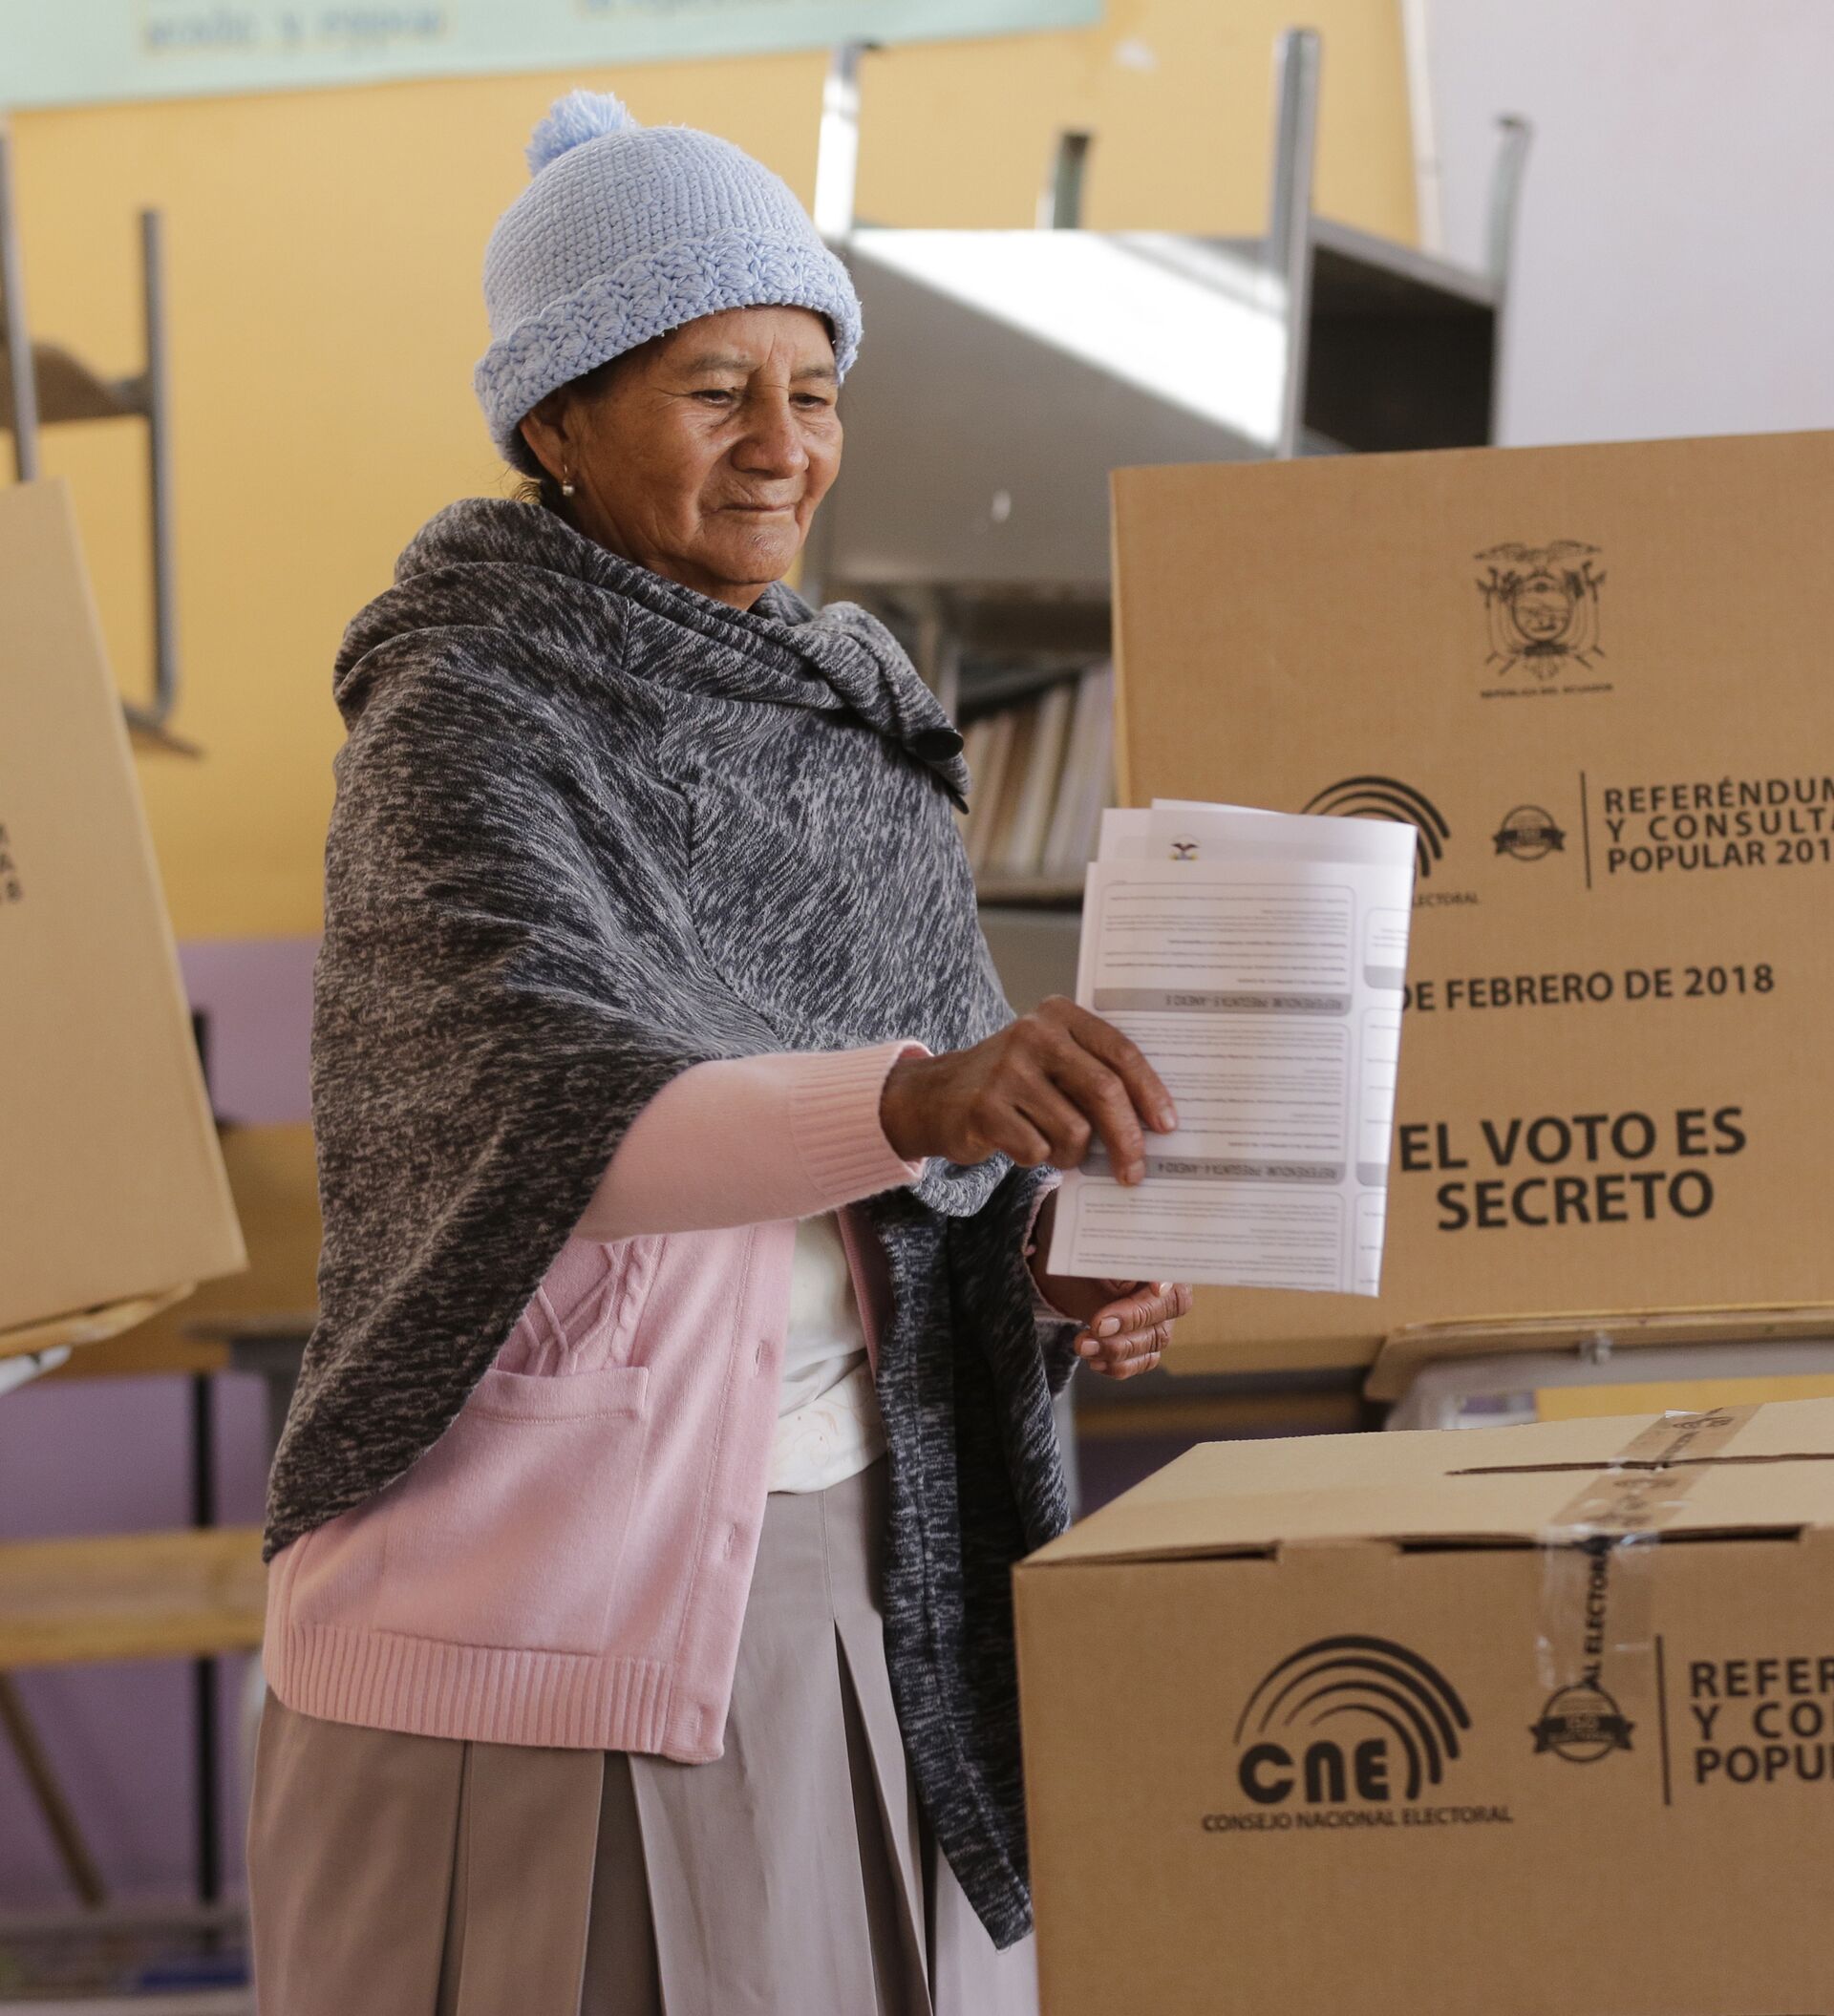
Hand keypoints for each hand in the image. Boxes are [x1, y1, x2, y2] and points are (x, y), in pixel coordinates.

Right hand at [879, 996, 1176, 1183]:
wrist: (937, 1096)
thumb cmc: (1013, 1083)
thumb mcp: (1053, 1061)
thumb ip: (1095, 1076)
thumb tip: (1152, 1125)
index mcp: (1060, 1015)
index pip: (1120, 1052)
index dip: (1150, 1092)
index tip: (1167, 1125)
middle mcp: (1034, 1034)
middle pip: (1104, 1091)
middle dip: (1127, 1139)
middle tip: (1134, 1170)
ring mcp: (1007, 1069)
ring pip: (1074, 1129)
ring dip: (1072, 1154)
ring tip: (1056, 1148)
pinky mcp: (986, 1106)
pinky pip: (1038, 1149)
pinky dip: (1038, 1158)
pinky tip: (1022, 1144)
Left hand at [1026, 1191, 1192, 1378]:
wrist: (1050, 1255)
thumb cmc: (1070, 1232)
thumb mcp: (1080, 1224)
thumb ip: (1101, 1228)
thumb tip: (1119, 1205)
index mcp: (1154, 1248)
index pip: (1175, 1265)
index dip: (1168, 1278)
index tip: (1153, 1286)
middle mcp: (1161, 1282)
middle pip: (1168, 1310)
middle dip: (1134, 1321)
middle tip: (1097, 1324)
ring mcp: (1153, 1314)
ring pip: (1154, 1339)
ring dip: (1120, 1349)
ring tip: (1082, 1345)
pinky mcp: (1136, 1338)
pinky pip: (1142, 1360)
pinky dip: (1120, 1366)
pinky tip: (1094, 1361)